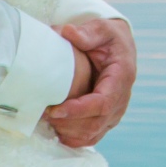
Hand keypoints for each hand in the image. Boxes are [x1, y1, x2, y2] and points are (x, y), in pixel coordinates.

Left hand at [44, 17, 135, 148]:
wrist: (119, 47)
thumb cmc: (108, 37)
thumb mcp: (101, 28)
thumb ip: (87, 32)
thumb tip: (67, 32)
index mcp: (121, 78)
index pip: (102, 103)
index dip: (78, 110)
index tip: (55, 109)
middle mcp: (121, 100)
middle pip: (96, 124)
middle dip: (67, 124)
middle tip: (43, 114)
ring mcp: (115, 113)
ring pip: (92, 134)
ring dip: (68, 132)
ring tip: (47, 120)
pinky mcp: (107, 120)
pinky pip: (91, 137)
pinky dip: (73, 138)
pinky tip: (56, 129)